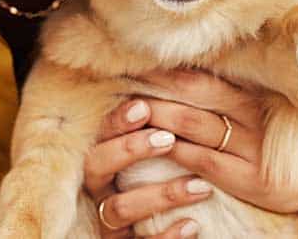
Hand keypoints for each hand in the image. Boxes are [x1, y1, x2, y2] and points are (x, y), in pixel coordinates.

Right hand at [82, 98, 210, 236]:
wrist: (163, 228)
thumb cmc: (163, 178)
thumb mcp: (159, 150)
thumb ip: (160, 122)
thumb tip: (184, 75)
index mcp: (103, 159)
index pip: (100, 134)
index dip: (117, 121)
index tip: (143, 107)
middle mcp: (100, 190)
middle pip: (96, 166)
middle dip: (129, 150)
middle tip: (167, 139)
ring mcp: (111, 222)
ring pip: (120, 208)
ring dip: (160, 195)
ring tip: (201, 187)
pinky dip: (167, 235)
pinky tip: (193, 225)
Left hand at [137, 69, 297, 224]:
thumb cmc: (291, 132)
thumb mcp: (272, 102)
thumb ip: (240, 84)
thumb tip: (197, 60)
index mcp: (255, 93)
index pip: (206, 75)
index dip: (171, 69)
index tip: (140, 60)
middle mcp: (251, 115)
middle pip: (195, 95)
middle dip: (157, 87)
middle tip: (122, 78)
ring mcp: (250, 148)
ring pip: (195, 125)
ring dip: (158, 116)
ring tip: (128, 108)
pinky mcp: (249, 179)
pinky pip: (204, 161)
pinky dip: (176, 151)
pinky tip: (153, 143)